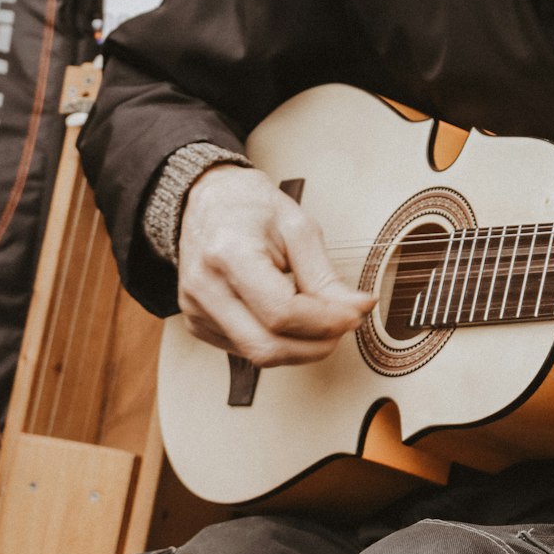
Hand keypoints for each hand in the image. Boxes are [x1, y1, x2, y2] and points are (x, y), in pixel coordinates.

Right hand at [177, 165, 374, 365]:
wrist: (206, 199)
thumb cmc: (251, 206)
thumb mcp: (298, 228)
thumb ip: (325, 275)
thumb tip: (357, 309)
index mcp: (229, 254)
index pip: (282, 313)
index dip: (325, 322)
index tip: (354, 316)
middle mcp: (205, 287)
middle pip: (267, 346)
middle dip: (315, 346)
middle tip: (343, 325)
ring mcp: (195, 309)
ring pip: (257, 355)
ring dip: (299, 347)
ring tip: (320, 319)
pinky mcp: (197, 322)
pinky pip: (244, 349)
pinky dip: (276, 340)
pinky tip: (288, 317)